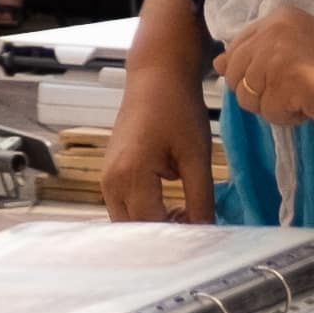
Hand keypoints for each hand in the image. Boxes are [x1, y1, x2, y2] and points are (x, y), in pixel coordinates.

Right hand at [104, 53, 216, 219]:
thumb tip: (206, 232)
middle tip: (196, 226)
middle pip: (135, 230)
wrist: (156, 76)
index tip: (204, 234)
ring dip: (154, 226)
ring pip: (128, 222)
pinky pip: (125, 207)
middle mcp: (111, 181)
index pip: (152, 226)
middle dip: (165, 235)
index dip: (179, 236)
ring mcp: (107, 178)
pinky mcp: (110, 174)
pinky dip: (146, 214)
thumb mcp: (196, 156)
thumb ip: (201, 199)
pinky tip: (171, 206)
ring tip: (185, 213)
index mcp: (130, 175)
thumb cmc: (177, 108)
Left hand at [213, 4, 313, 143]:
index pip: (235, 53)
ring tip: (310, 95)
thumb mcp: (296, 53)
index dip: (256, 76)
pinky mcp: (289, 81)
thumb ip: (258, 55)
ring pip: (249, 99)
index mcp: (277, 17)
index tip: (290, 77)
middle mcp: (273, 29)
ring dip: (277, 107)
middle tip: (302, 87)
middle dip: (263, 93)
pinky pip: (270, 114)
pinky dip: (291, 118)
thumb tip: (217, 63)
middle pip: (236, 78)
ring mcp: (279, 54)